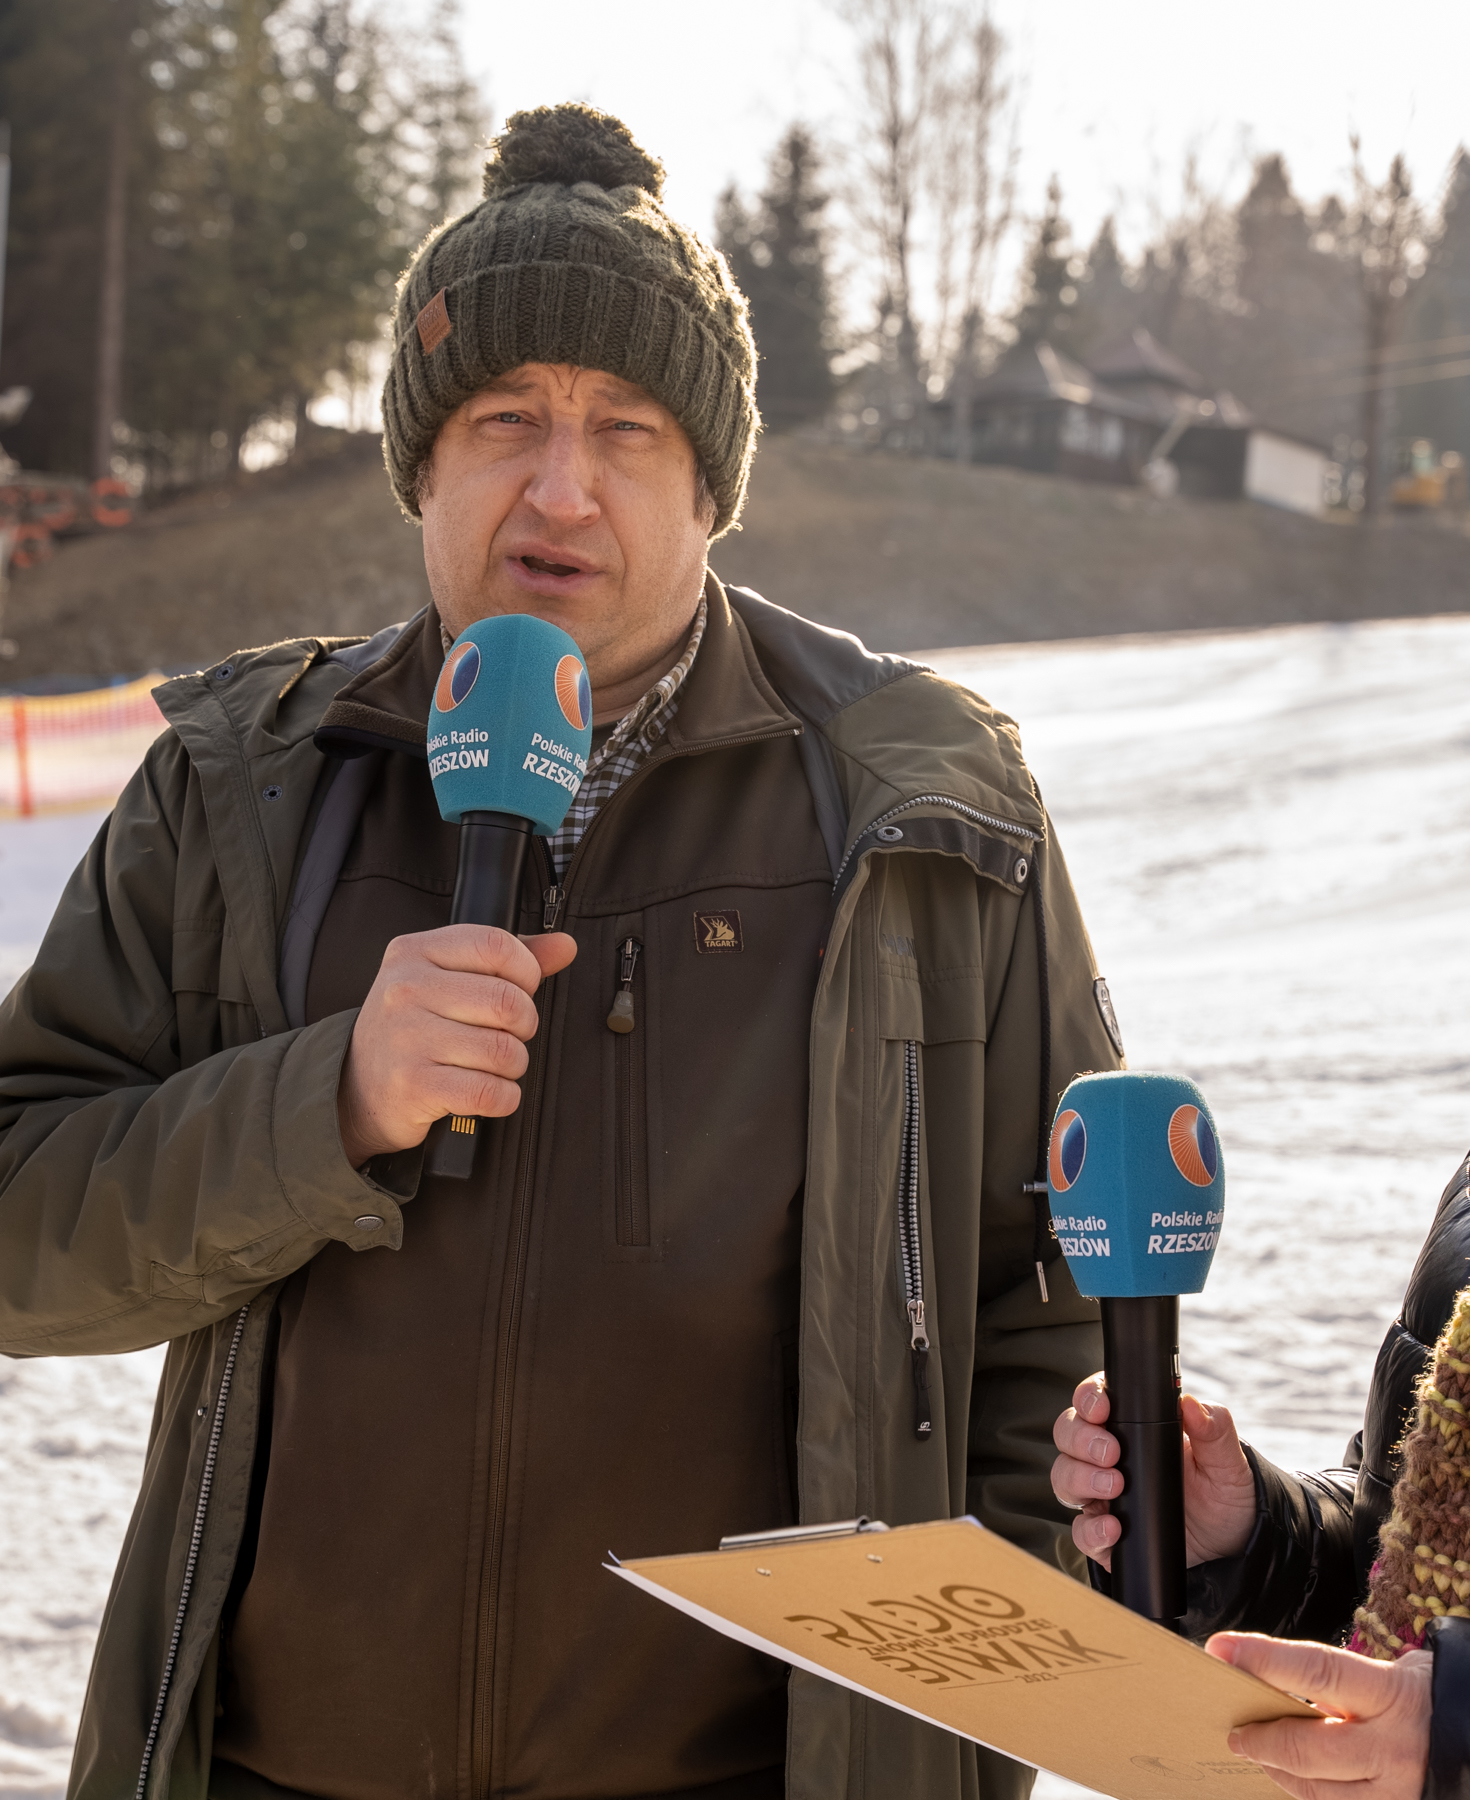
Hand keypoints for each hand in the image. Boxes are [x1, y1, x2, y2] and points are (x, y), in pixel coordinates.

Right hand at [337, 925, 576, 1165]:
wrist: (357, 1087)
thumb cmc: (415, 1027)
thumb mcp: (448, 979)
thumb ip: (508, 960)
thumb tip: (564, 945)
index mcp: (415, 951)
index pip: (496, 944)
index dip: (526, 972)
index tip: (521, 990)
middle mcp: (405, 989)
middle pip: (507, 1001)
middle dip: (524, 1025)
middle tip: (509, 1035)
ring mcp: (406, 1037)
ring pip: (503, 1050)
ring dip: (513, 1065)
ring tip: (493, 1065)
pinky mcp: (413, 1085)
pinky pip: (489, 1091)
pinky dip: (503, 1098)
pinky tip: (490, 1092)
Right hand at [1051, 1373, 1256, 1569]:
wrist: (1230, 1545)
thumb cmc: (1223, 1491)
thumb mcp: (1227, 1460)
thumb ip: (1214, 1430)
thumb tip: (1193, 1405)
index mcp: (1133, 1427)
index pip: (1094, 1398)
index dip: (1089, 1396)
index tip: (1103, 1407)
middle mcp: (1108, 1456)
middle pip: (1067, 1433)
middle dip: (1080, 1438)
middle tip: (1110, 1452)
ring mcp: (1101, 1495)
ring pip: (1063, 1476)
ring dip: (1079, 1478)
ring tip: (1113, 1486)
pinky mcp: (1104, 1534)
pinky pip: (1080, 1530)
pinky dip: (1090, 1529)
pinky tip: (1113, 1528)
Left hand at [1208, 1633, 1430, 1799]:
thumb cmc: (1436, 1702)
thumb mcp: (1398, 1676)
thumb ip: (1342, 1682)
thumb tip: (1275, 1680)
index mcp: (1392, 1695)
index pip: (1316, 1670)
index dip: (1263, 1659)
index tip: (1220, 1649)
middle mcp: (1395, 1749)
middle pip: (1305, 1748)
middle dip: (1260, 1740)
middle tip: (1235, 1732)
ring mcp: (1399, 1794)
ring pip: (1317, 1793)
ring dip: (1280, 1773)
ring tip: (1263, 1755)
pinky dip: (1312, 1796)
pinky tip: (1299, 1780)